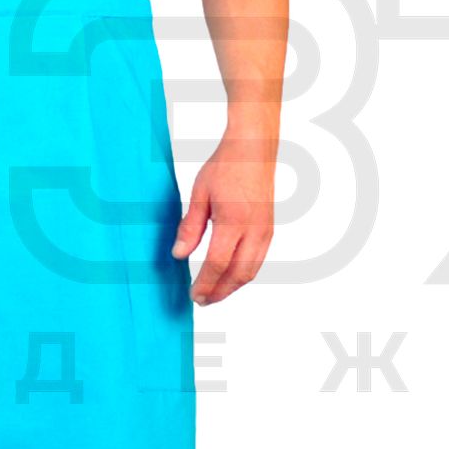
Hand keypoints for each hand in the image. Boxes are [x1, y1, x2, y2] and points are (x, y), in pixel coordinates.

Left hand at [171, 134, 275, 303]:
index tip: (193, 295)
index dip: (204, 284)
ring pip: (251, 270)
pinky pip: (258, 260)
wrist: (255, 148)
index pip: (217, 264)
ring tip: (214, 293)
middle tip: (202, 301)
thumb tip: (179, 255)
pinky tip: (230, 275)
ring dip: (232, 287)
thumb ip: (190, 227)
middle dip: (220, 293)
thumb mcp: (200, 194)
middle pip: (238, 274)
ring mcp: (265, 230)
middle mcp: (254, 229)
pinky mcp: (270, 229)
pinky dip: (243, 274)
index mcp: (233, 220)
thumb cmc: (227, 166)